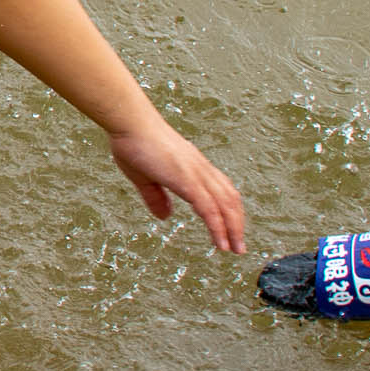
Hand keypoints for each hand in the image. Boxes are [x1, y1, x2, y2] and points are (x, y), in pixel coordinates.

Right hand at [107, 122, 246, 253]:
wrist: (130, 122)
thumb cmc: (133, 142)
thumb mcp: (144, 176)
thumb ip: (155, 197)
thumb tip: (165, 216)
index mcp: (192, 166)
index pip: (221, 190)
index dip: (228, 211)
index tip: (230, 229)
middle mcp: (200, 169)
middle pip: (230, 199)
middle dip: (237, 224)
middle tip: (239, 246)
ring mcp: (196, 173)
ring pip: (225, 205)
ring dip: (233, 228)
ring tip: (235, 248)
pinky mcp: (187, 180)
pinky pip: (209, 208)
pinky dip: (218, 227)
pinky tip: (220, 242)